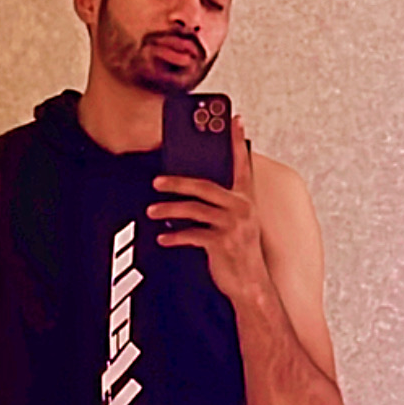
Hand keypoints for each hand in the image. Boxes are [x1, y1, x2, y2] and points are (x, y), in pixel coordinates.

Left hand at [147, 115, 266, 302]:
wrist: (251, 285)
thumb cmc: (239, 252)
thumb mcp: (237, 223)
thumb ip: (222, 204)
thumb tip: (192, 190)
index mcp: (246, 198)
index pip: (242, 163)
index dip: (237, 141)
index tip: (234, 119)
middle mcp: (242, 207)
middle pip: (205, 185)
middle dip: (178, 181)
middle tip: (157, 180)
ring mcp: (233, 225)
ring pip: (193, 210)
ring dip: (168, 210)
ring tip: (152, 211)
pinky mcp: (222, 243)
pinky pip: (191, 234)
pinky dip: (174, 236)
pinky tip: (163, 238)